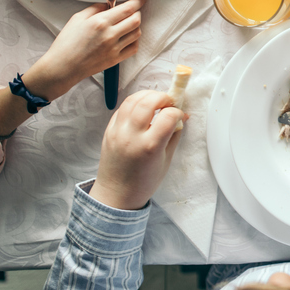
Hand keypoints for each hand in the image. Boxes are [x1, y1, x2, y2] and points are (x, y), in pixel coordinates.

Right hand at [27, 0, 144, 99]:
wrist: (62, 67)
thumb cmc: (66, 44)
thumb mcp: (77, 18)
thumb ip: (95, 8)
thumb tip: (108, 3)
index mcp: (100, 22)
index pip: (128, 8)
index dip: (138, 1)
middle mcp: (109, 35)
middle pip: (136, 20)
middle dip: (137, 12)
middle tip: (132, 11)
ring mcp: (114, 48)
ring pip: (137, 33)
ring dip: (135, 26)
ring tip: (127, 24)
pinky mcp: (115, 59)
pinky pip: (133, 48)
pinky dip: (134, 40)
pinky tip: (126, 37)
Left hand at [89, 90, 186, 209]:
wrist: (116, 194)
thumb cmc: (143, 182)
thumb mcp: (166, 160)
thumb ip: (174, 136)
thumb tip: (181, 118)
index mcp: (150, 146)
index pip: (168, 115)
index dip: (177, 112)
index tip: (180, 115)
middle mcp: (132, 136)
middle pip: (148, 101)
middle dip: (163, 96)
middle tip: (169, 101)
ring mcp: (118, 132)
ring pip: (132, 100)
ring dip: (147, 95)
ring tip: (156, 101)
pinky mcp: (108, 131)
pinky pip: (121, 108)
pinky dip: (134, 103)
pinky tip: (142, 110)